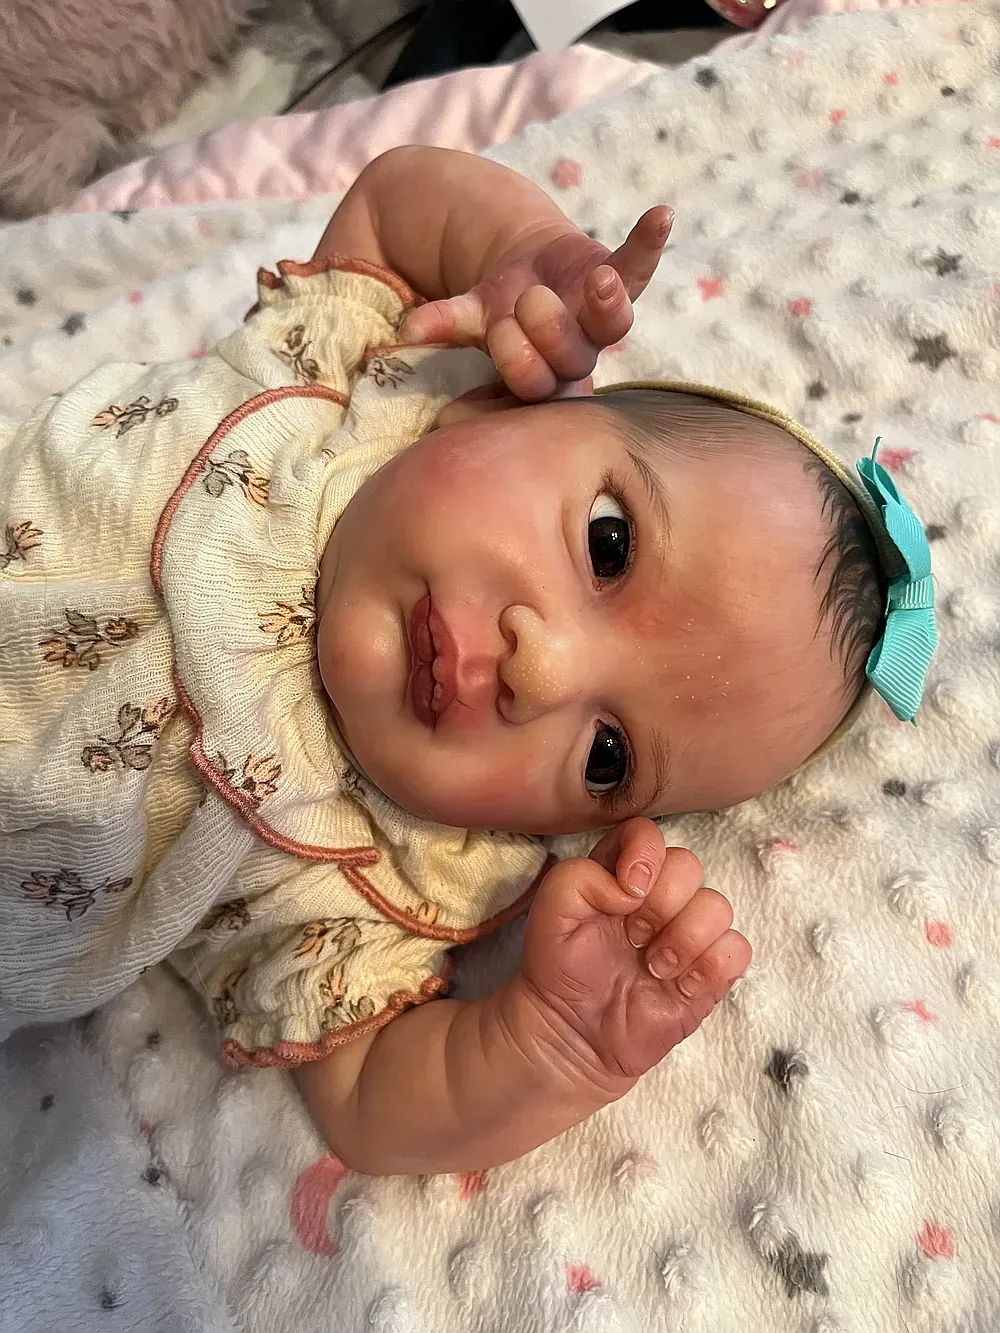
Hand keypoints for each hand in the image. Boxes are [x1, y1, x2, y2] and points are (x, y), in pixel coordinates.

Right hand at [397, 208, 671, 401]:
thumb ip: (444, 323)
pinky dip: (648, 242)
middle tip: (529, 300)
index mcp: (539, 376)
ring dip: (605, 303)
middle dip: (548, 330)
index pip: (534, 385)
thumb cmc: (495, 310)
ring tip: (598, 280)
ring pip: (610, 322)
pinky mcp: (617, 279)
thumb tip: (407, 330)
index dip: (519, 363)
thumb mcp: (468, 316)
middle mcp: (576, 355)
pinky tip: (661, 215)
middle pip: (572, 358)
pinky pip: (638, 267)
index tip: (500, 332)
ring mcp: (599, 318)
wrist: (528, 277)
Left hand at [517, 818, 750, 1091]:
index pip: (647, 833)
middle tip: (633, 938)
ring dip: (684, 939)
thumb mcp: (549, 913)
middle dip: (660, 905)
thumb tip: (632, 887)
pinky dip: (711, 967)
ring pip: (718, 906)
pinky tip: (680, 986)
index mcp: (620, 871)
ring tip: (654, 968)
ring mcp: (687, 932)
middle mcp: (658, 895)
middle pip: (688, 865)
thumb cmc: (559, 968)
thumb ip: (578, 878)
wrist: (571, 1033)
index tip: (627, 892)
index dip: (644, 854)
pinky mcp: (709, 971)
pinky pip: (738, 950)